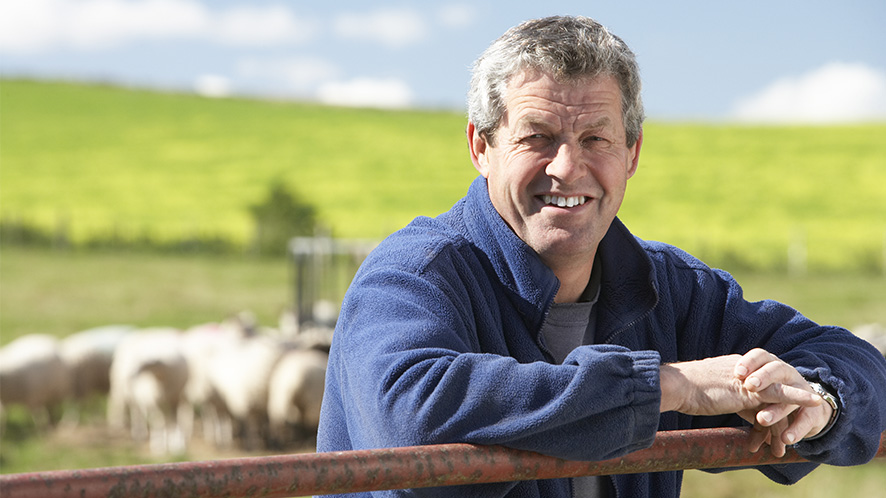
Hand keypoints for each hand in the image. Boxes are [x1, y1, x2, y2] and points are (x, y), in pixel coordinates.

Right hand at [660, 354, 820, 416]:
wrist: (676, 386)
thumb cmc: (682, 390)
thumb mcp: (703, 391)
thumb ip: (717, 394)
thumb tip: (713, 402)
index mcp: (733, 368)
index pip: (757, 386)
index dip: (764, 406)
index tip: (767, 423)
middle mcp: (744, 370)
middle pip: (770, 391)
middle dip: (780, 412)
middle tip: (784, 434)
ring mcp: (748, 378)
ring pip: (777, 394)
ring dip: (793, 408)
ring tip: (808, 417)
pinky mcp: (750, 389)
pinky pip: (780, 393)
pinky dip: (797, 397)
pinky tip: (813, 402)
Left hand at [733, 349, 834, 455]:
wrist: (806, 410)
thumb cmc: (767, 396)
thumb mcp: (750, 392)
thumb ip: (736, 390)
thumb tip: (706, 397)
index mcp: (770, 365)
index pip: (760, 357)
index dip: (749, 362)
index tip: (737, 372)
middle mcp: (787, 375)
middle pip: (776, 370)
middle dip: (763, 377)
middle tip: (750, 386)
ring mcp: (801, 392)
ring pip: (788, 398)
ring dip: (775, 410)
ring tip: (761, 420)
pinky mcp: (811, 412)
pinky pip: (805, 419)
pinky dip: (796, 429)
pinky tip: (786, 439)